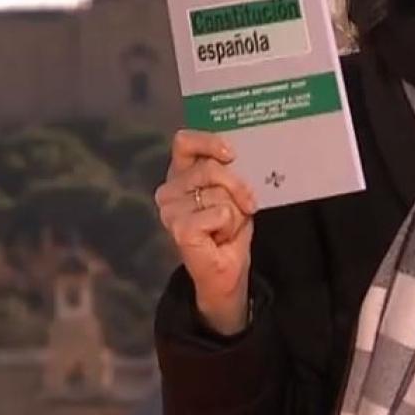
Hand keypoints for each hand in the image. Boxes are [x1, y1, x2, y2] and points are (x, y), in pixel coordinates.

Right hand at [155, 129, 257, 334]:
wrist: (227, 272)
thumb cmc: (228, 230)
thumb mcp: (232, 193)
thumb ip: (228, 172)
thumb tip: (234, 156)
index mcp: (179, 175)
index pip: (183, 143)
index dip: (207, 142)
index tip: (231, 154)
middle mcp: (168, 190)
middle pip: (210, 169)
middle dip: (237, 187)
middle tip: (246, 205)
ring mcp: (170, 211)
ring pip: (219, 194)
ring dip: (235, 212)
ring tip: (226, 228)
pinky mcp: (179, 229)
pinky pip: (220, 213)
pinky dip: (230, 226)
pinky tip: (220, 238)